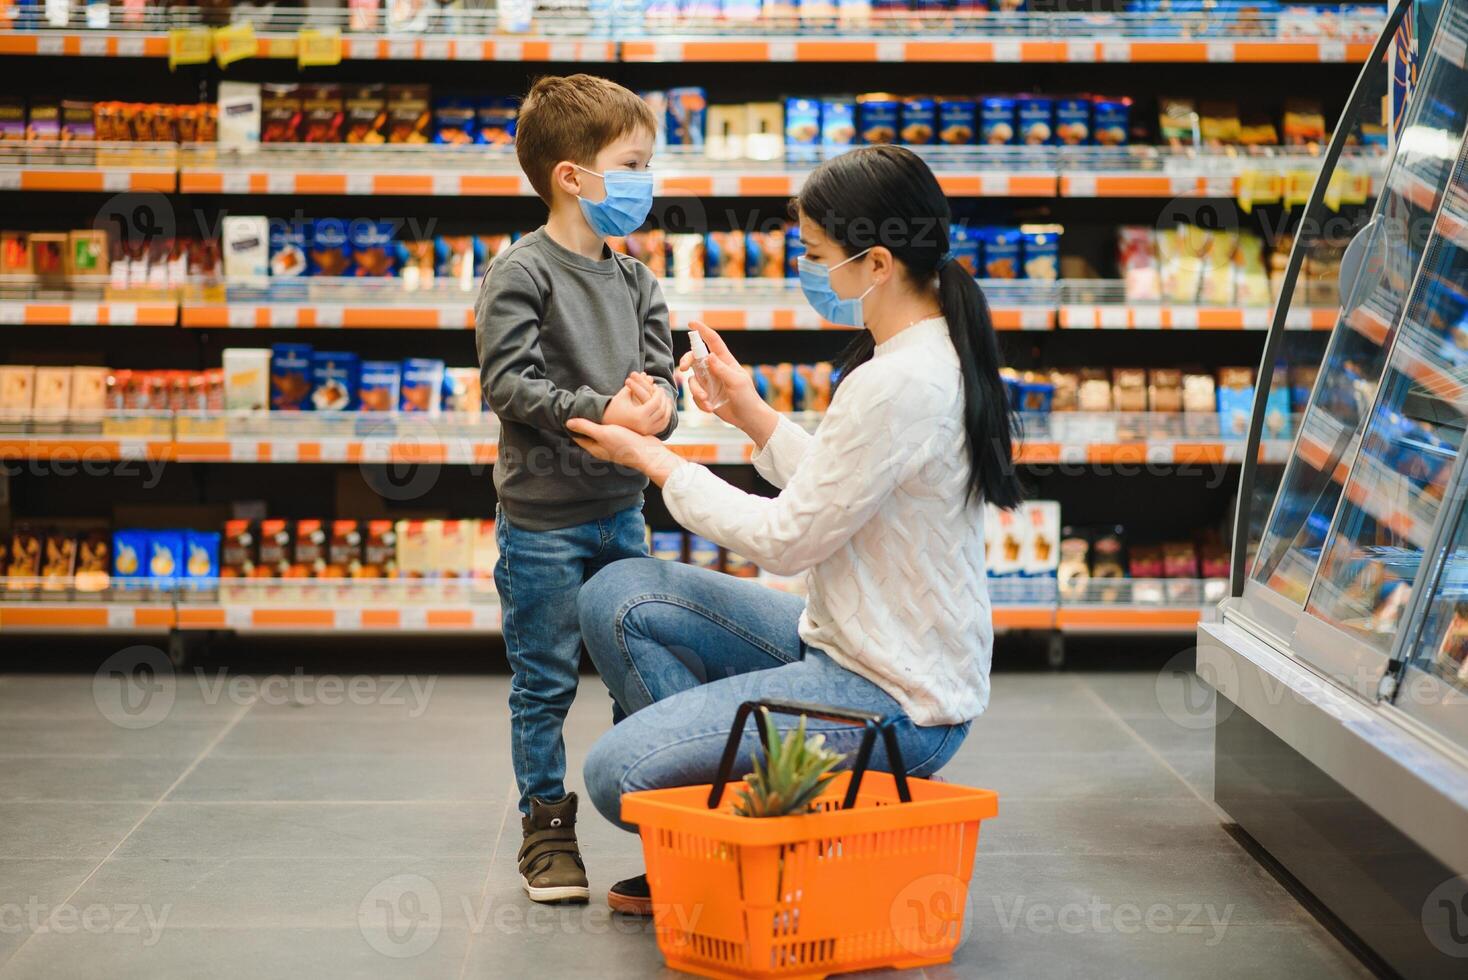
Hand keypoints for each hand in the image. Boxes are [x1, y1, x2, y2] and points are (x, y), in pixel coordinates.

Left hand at [566, 418, 681, 485]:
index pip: (578, 437)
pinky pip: (612, 431)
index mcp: (595, 448)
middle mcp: (603, 448)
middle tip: (578, 410)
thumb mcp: (604, 433)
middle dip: (583, 425)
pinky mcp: (624, 440)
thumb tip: (567, 423)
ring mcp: (614, 445)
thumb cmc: (625, 444)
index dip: (571, 427)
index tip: (566, 415)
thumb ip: (586, 427)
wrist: (649, 452)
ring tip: (593, 410)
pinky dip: (608, 423)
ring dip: (596, 423)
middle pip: (588, 435)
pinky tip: (611, 415)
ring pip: (600, 433)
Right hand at [601, 375, 672, 435]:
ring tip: (665, 399)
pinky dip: (665, 417)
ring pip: (664, 419)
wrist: (606, 423)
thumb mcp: (624, 394)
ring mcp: (647, 432)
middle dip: (663, 400)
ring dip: (667, 408)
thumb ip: (637, 384)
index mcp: (639, 416)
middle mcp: (644, 426)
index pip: (656, 402)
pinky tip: (664, 409)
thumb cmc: (613, 406)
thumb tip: (648, 375)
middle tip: (662, 392)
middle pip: (662, 411)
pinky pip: (661, 426)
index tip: (658, 387)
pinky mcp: (647, 434)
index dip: (658, 393)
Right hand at [679, 320, 777, 445]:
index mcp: (725, 360)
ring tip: (707, 401)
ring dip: (697, 391)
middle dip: (686, 361)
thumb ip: (722, 369)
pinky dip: (700, 403)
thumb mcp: (736, 381)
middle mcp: (714, 369)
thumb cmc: (747, 397)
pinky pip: (694, 395)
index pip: (712, 341)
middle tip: (683, 369)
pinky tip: (711, 409)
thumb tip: (708, 355)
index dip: (702, 330)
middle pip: (694, 358)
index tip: (692, 323)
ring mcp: (709, 382)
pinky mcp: (705, 395)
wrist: (748, 418)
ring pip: (692, 380)